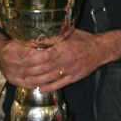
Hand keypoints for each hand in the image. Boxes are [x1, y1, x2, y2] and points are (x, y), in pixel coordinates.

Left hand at [0, 28, 120, 90]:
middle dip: (30, 71)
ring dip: (36, 81)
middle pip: (44, 68)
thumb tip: (39, 31)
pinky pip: (59, 84)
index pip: (44, 55)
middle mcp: (66, 60)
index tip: (22, 59)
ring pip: (49, 78)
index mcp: (64, 48)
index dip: (32, 58)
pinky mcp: (73, 78)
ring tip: (26, 81)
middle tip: (20, 71)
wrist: (100, 50)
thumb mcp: (69, 33)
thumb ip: (55, 34)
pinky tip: (40, 89)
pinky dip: (49, 88)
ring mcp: (69, 71)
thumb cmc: (83, 40)